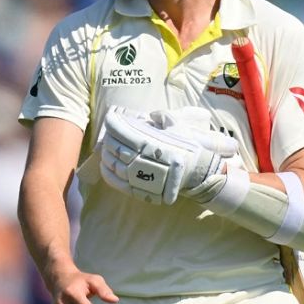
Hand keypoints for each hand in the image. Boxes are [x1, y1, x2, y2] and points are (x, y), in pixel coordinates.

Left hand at [98, 108, 240, 204]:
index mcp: (151, 142)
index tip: (110, 119)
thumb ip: (163, 117)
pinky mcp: (139, 189)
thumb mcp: (178, 127)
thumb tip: (151, 115)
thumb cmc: (188, 149)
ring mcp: (140, 176)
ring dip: (106, 155)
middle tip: (109, 134)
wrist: (198, 173)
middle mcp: (143, 159)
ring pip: (113, 164)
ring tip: (106, 149)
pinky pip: (116, 182)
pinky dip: (107, 173)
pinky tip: (104, 166)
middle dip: (109, 139)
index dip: (112, 123)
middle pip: (115, 147)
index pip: (122, 130)